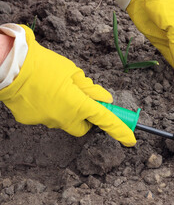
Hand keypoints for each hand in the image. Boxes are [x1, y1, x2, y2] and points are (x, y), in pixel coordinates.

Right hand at [0, 25, 135, 146]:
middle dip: (86, 119)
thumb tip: (105, 99)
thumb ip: (91, 89)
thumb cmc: (45, 65)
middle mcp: (65, 118)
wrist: (10, 65)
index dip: (120, 131)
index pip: (106, 121)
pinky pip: (46, 117)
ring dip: (66, 111)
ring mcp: (47, 121)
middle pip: (83, 128)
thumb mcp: (74, 73)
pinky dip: (49, 109)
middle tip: (81, 102)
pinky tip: (40, 94)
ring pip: (64, 121)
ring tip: (55, 90)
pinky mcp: (31, 121)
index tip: (131, 140)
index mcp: (79, 105)